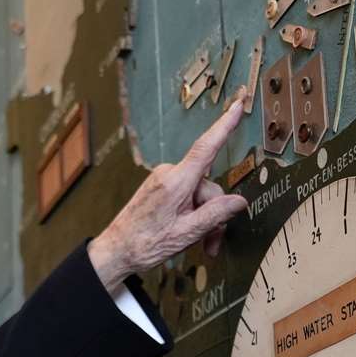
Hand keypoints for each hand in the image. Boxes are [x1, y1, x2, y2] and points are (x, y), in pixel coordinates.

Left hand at [87, 89, 250, 288]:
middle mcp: (169, 174)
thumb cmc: (145, 244)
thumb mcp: (186, 234)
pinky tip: (188, 232)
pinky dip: (192, 214)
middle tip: (211, 244)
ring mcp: (163, 179)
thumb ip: (215, 215)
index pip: (206, 148)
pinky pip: (186, 195)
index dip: (224, 126)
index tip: (237, 106)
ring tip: (201, 245)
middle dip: (214, 215)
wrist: (116, 250)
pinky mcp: (160, 186)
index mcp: (175, 182)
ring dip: (203, 219)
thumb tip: (239, 201)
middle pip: (208, 187)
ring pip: (198, 194)